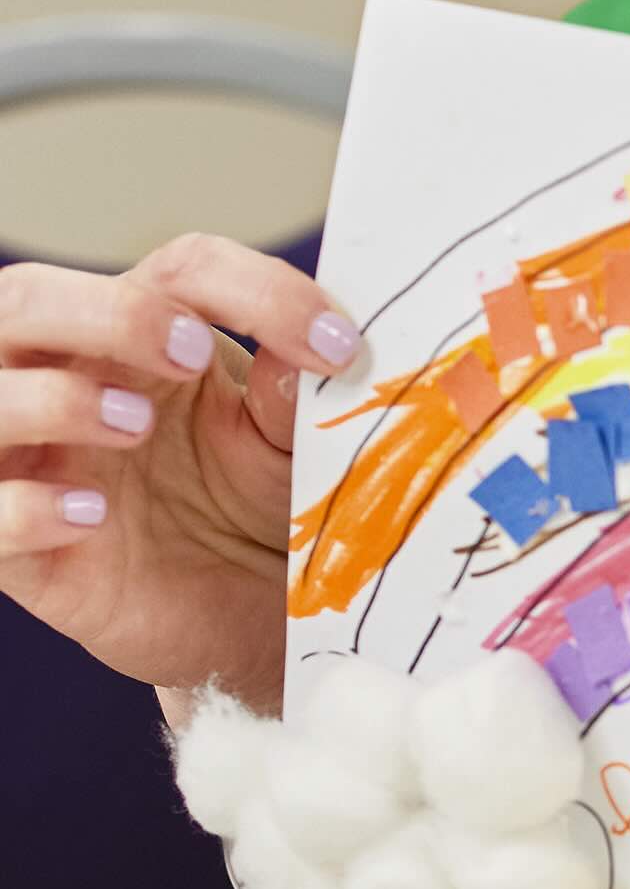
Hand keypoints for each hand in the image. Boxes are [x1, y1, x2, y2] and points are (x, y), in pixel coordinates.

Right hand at [0, 235, 358, 709]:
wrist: (244, 617)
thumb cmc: (255, 505)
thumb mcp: (288, 445)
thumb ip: (293, 394)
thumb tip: (315, 345)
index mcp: (144, 337)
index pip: (179, 271)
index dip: (256, 290)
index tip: (338, 346)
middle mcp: (67, 381)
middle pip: (26, 297)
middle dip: (108, 312)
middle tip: (194, 355)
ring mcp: (28, 463)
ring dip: (54, 399)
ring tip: (136, 425)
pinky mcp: (17, 553)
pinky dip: (24, 506)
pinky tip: (90, 514)